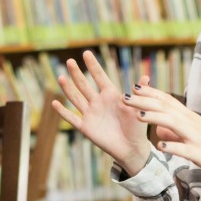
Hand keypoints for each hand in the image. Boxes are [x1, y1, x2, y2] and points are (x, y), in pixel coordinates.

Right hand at [51, 50, 152, 174]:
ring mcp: (91, 114)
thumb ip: (139, 93)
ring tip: (61, 77)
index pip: (100, 77)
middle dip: (77, 73)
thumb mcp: (138, 107)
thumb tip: (146, 77)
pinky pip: (72, 118)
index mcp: (111, 95)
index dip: (93, 65)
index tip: (86, 53)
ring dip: (68, 88)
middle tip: (69, 61)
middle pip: (84, 85)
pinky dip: (63, 111)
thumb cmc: (137, 127)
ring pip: (76, 98)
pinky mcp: (86, 127)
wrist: (132, 148)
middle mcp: (98, 102)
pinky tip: (54, 103)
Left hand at [123, 84, 200, 181]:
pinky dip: (173, 147)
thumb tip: (159, 132)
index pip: (167, 100)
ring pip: (174, 124)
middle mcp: (192, 123)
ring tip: (138, 115)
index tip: (133, 86)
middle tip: (124, 97)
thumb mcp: (193, 137)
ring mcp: (197, 138)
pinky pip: (186, 150)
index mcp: (189, 118)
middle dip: (144, 102)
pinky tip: (160, 147)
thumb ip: (175, 133)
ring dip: (155, 118)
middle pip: (166, 108)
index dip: (150, 93)